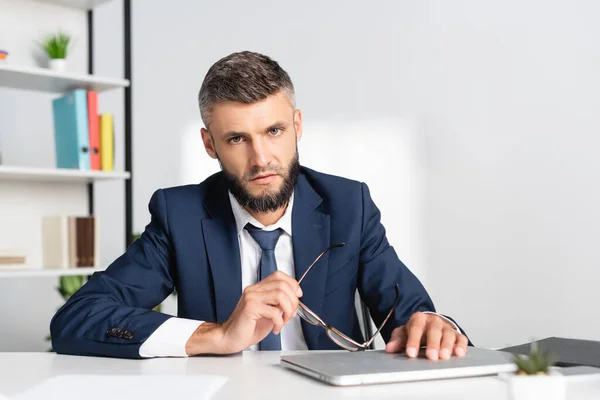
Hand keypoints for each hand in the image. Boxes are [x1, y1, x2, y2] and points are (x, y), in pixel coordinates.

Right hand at [185, 271, 301, 354]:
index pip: (278, 276)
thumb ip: (278, 304)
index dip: (292, 284)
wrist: (229, 338)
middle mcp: (254, 290)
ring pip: (280, 295)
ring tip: (284, 321)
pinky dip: (279, 322)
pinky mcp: (250, 308)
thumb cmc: (247, 328)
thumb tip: (294, 302)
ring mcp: (251, 297)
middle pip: (282, 284)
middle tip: (291, 314)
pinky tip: (275, 328)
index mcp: (257, 289)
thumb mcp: (268, 313)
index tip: (298, 295)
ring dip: (287, 310)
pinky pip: (274, 311)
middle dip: (293, 301)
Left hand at [385, 312, 467, 359]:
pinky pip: (460, 338)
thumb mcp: (404, 333)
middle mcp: (433, 321)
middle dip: (432, 344)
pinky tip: (459, 353)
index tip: (410, 353)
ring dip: (446, 346)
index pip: (415, 328)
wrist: (429, 324)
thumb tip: (389, 348)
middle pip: (434, 330)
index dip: (413, 341)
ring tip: (444, 356)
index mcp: (418, 319)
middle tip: (431, 356)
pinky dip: (460, 345)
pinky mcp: (456, 334)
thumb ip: (397, 340)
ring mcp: (446, 327)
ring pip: (448, 334)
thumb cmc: (416, 330)